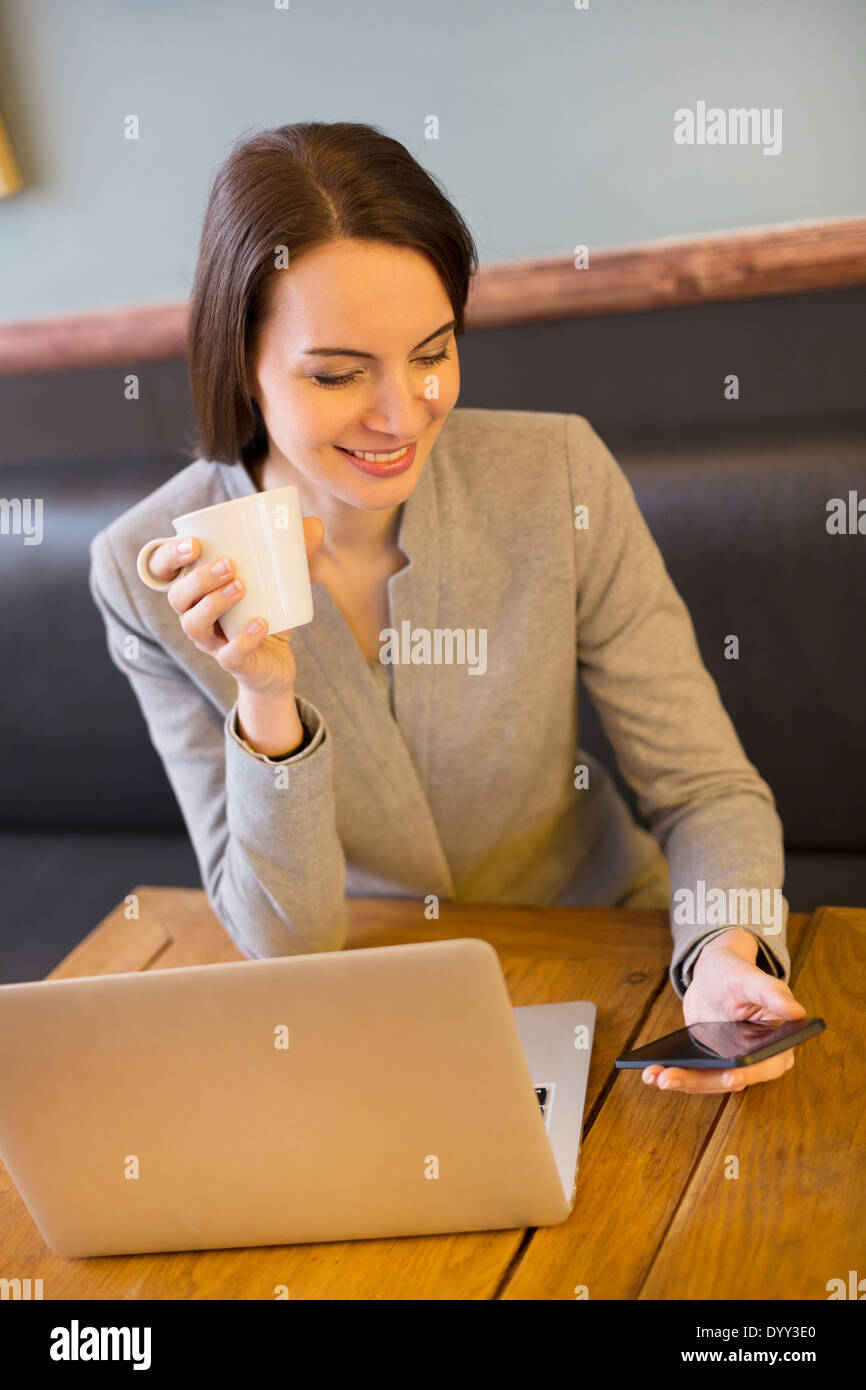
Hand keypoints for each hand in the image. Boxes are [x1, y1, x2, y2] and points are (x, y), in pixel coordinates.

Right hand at [149, 518, 324, 695]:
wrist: (275, 663)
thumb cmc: (266, 611)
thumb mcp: (278, 580)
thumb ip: (293, 552)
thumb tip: (314, 524)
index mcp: (198, 588)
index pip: (163, 568)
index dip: (169, 555)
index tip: (194, 543)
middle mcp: (194, 614)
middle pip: (177, 596)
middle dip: (199, 578)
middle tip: (230, 564)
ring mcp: (210, 641)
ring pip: (193, 624)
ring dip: (214, 604)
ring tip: (241, 587)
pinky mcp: (231, 663)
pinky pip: (228, 654)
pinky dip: (244, 639)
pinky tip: (261, 623)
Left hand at [642, 927, 805, 1095]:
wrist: (711, 974)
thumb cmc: (736, 973)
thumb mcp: (750, 977)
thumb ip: (771, 991)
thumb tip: (796, 1011)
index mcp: (777, 1043)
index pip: (764, 1065)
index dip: (749, 1074)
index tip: (731, 1077)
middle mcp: (757, 1060)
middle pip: (730, 1079)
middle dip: (698, 1082)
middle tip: (669, 1079)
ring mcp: (731, 1065)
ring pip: (708, 1081)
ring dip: (681, 1082)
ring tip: (654, 1077)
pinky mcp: (710, 1064)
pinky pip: (694, 1074)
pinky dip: (674, 1075)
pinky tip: (651, 1073)